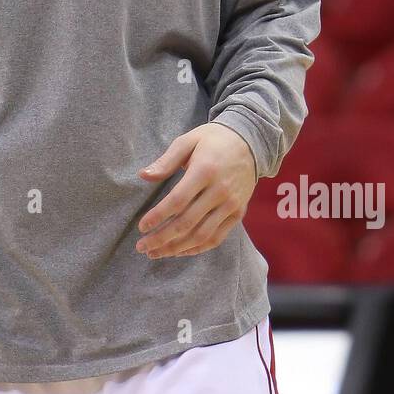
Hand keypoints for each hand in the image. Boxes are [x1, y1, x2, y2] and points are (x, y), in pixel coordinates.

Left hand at [135, 123, 257, 258]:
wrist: (251, 142)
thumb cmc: (213, 140)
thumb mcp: (187, 141)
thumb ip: (165, 161)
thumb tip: (143, 175)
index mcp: (205, 171)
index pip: (177, 201)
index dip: (158, 217)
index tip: (142, 227)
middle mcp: (220, 191)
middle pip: (187, 223)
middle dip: (162, 238)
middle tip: (142, 246)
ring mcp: (231, 205)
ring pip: (201, 235)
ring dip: (176, 248)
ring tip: (156, 253)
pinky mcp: (238, 213)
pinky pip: (217, 237)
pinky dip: (197, 248)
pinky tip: (179, 251)